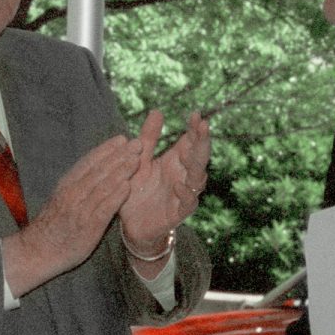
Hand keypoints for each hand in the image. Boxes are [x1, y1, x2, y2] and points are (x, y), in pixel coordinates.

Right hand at [5, 136, 139, 292]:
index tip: (121, 139)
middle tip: (137, 143)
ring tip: (137, 160)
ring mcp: (80, 209)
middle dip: (119, 155)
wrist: (38, 251)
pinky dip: (116, 197)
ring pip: (103, 186)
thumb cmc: (53, 226)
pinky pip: (104, 208)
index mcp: (67, 184)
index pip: (88, 162)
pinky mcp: (87, 226)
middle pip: (99, 170)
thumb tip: (96, 170)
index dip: (106, 149)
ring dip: (121, 171)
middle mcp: (73, 193)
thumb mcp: (61, 198)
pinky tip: (128, 187)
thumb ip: (77, 185)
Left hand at [119, 111, 211, 254]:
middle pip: (199, 156)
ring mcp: (184, 194)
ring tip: (189, 152)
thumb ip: (148, 139)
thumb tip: (157, 111)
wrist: (130, 224)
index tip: (196, 114)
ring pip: (198, 178)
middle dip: (202, 141)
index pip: (190, 141)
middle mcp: (183, 175)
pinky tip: (179, 184)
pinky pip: (189, 203)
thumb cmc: (137, 190)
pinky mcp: (178, 212)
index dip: (195, 129)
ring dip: (196, 165)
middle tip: (203, 125)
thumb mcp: (139, 160)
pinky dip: (186, 193)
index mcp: (175, 161)